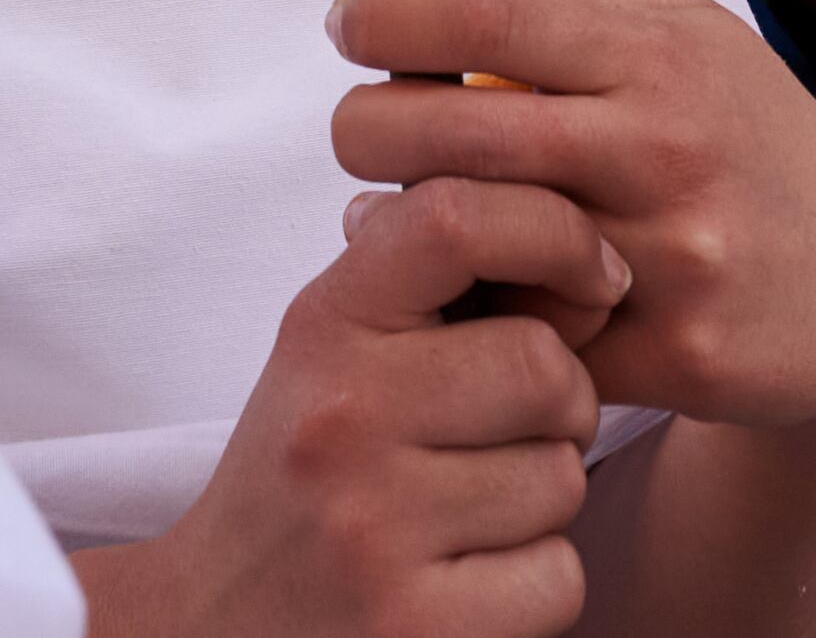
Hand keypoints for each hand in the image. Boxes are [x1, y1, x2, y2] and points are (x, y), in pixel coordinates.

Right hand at [74, 174, 627, 637]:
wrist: (221, 619)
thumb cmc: (302, 471)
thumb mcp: (332, 350)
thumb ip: (428, 285)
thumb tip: (569, 234)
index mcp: (324, 326)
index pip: (456, 218)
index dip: (557, 232)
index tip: (593, 275)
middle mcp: (342, 418)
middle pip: (546, 366)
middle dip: (561, 399)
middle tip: (507, 427)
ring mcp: (376, 529)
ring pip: (562, 477)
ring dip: (543, 494)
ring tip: (469, 506)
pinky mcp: (418, 627)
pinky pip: (558, 577)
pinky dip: (536, 581)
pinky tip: (470, 575)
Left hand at [325, 0, 815, 450]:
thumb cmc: (736, 135)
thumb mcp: (675, 34)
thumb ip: (560, 9)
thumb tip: (426, 9)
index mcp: (654, 54)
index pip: (484, 19)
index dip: (389, 19)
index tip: (351, 26)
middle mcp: (665, 148)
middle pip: (451, 133)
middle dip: (366, 129)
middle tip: (361, 132)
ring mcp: (675, 257)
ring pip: (479, 243)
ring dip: (408, 232)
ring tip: (402, 217)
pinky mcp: (682, 354)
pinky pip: (530, 339)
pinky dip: (481, 315)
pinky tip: (477, 292)